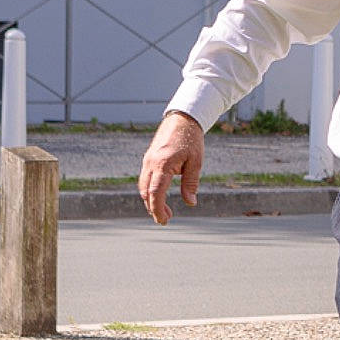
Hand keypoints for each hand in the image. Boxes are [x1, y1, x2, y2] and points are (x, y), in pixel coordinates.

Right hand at [138, 110, 203, 224]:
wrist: (182, 119)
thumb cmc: (191, 139)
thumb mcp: (195, 162)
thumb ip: (191, 183)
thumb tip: (190, 203)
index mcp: (162, 164)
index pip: (156, 193)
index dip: (158, 209)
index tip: (164, 221)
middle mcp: (151, 163)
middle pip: (146, 192)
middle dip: (154, 208)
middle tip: (166, 220)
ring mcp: (148, 160)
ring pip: (143, 186)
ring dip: (151, 200)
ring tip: (165, 210)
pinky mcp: (149, 158)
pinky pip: (145, 178)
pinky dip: (150, 190)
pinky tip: (160, 196)